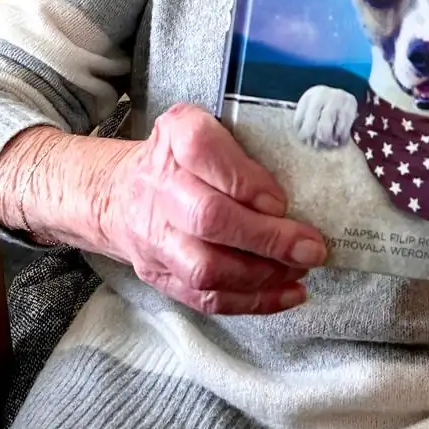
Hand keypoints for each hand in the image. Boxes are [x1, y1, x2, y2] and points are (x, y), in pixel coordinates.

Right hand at [97, 104, 326, 315]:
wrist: (118, 195)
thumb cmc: (179, 160)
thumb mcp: (204, 126)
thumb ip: (245, 142)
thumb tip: (307, 179)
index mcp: (173, 138)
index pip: (202, 150)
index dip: (244, 179)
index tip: (281, 201)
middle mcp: (159, 188)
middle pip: (209, 218)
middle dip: (267, 238)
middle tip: (310, 247)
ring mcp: (156, 238)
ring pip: (207, 268)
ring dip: (263, 275)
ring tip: (301, 271)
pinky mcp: (160, 276)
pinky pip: (206, 299)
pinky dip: (252, 302)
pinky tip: (287, 294)